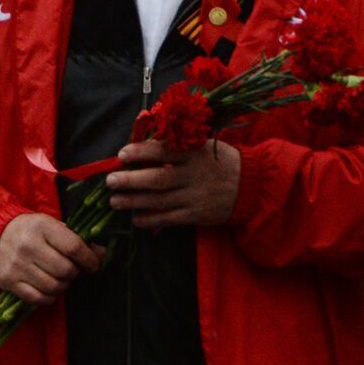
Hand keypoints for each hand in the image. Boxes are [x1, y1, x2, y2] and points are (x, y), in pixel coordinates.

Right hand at [0, 213, 105, 305]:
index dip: (89, 259)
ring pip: (53, 286)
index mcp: (43, 227)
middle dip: (74, 273)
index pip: (74, 247)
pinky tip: (49, 289)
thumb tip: (101, 254)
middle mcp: (28, 245)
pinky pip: (37, 298)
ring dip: (63, 286)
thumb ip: (79, 240)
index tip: (94, 264)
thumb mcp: (56, 227)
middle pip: (65, 270)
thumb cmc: (35, 231)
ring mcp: (16, 264)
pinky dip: (49, 298)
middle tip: (72, 271)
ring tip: (60, 279)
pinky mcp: (8, 281)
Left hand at [105, 138, 240, 232]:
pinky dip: (151, 220)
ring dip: (134, 202)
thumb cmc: (222, 161)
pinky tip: (135, 218)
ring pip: (160, 201)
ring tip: (115, 201)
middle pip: (158, 179)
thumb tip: (143, 145)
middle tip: (110, 181)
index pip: (164, 151)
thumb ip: (178, 144)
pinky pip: (169, 219)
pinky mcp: (197, 215)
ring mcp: (196, 197)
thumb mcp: (205, 145)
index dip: (141, 152)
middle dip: (131, 180)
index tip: (122, 154)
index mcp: (196, 153)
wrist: (253, 186)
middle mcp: (195, 175)